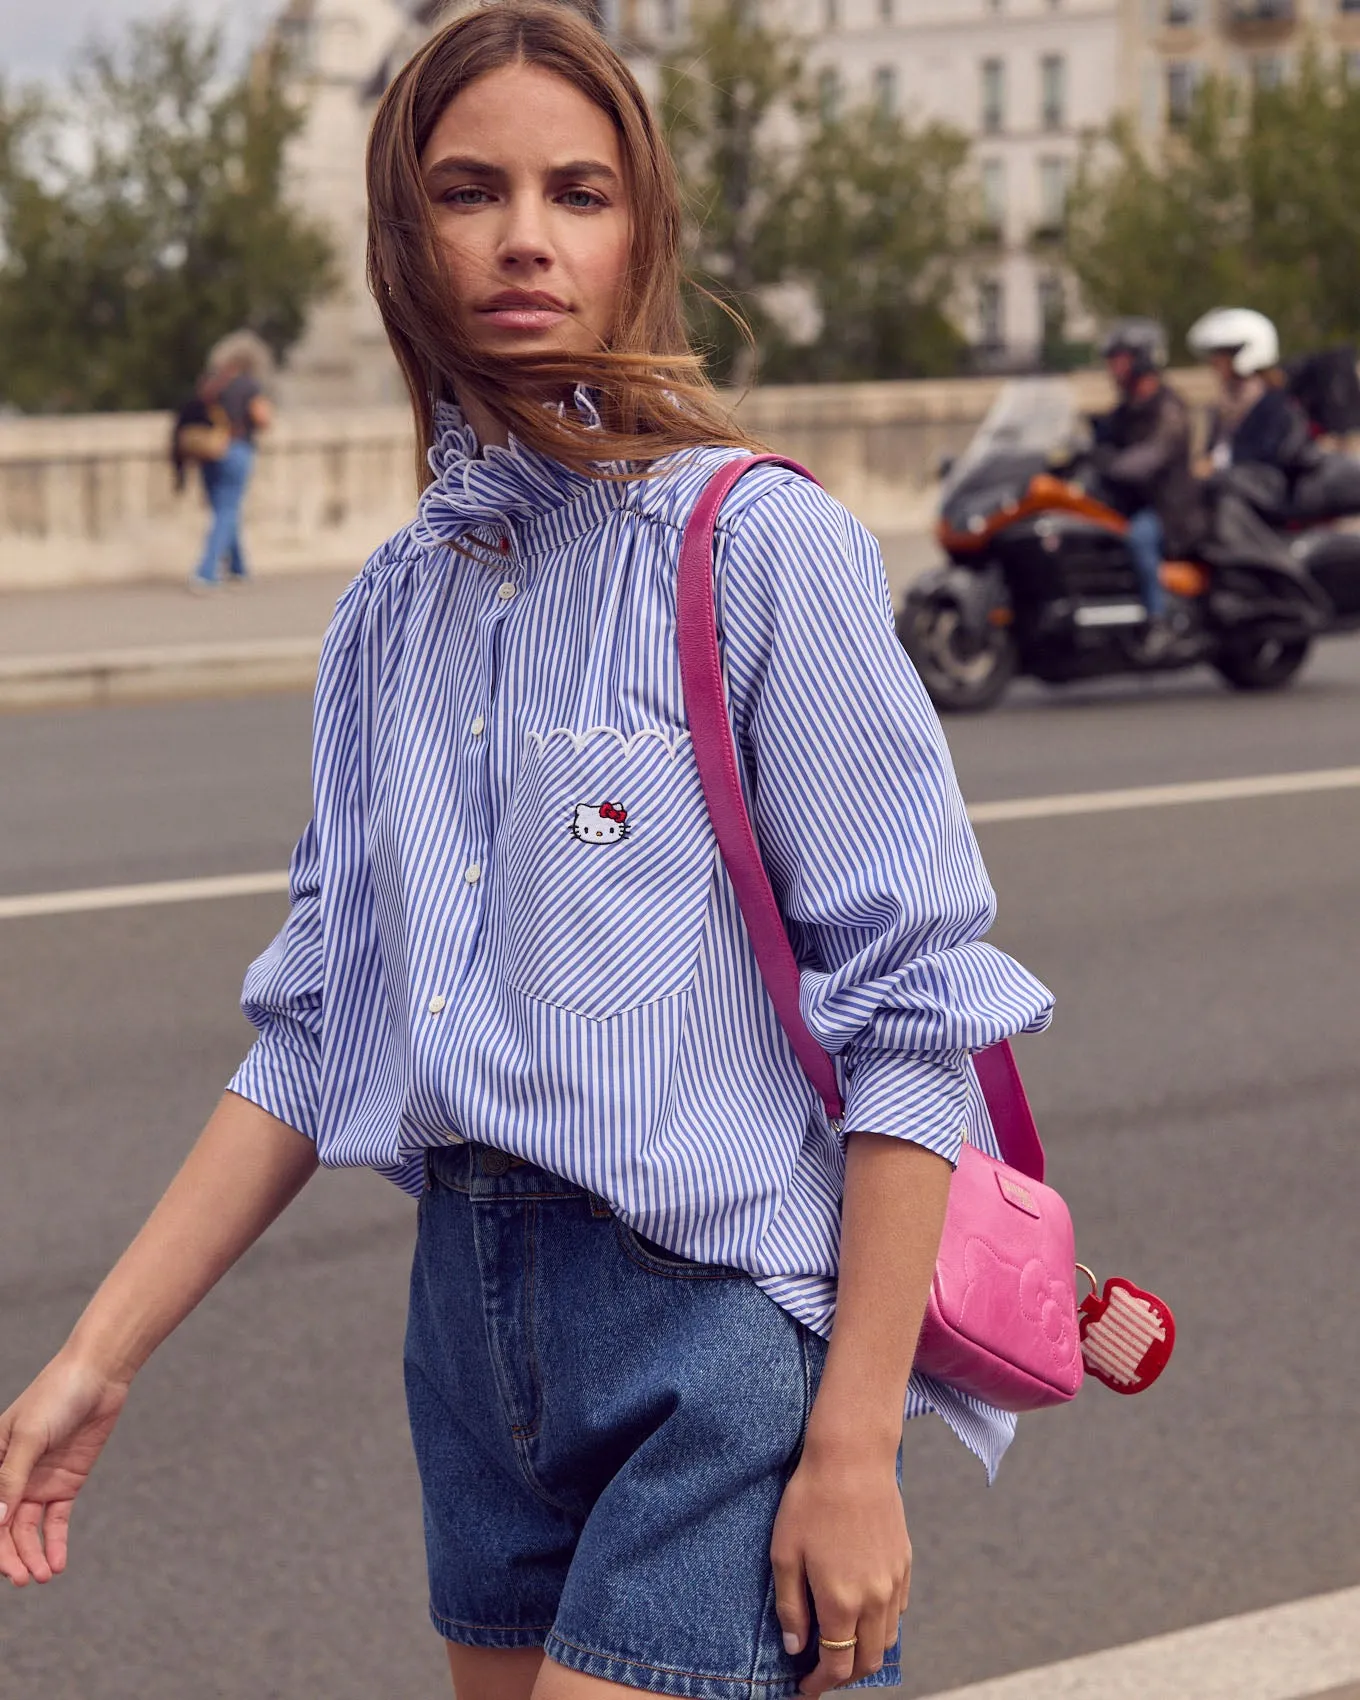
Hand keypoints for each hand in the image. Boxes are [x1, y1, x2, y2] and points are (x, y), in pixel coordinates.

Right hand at [0, 1351, 130, 1585]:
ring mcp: (38, 1482)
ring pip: (29, 1530)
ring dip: (33, 1555)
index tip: (2, 1567)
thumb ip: (11, 1478)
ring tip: (44, 1577)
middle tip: (25, 1579)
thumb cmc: (55, 1396)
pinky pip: (56, 1521)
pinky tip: (58, 1563)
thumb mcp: (29, 1436)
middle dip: (11, 1557)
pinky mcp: (66, 1484)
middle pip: (6, 1528)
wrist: (99, 1376)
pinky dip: (55, 1543)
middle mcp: (11, 1478)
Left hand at [770, 1444, 909, 1695]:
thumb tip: (796, 1648)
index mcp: (842, 1601)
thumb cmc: (809, 1502)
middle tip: (821, 1673)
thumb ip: (791, 1607)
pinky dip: (881, 1625)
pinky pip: (898, 1610)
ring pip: (888, 1639)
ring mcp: (894, 1581)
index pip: (837, 1664)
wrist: (852, 1458)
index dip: (820, 1684)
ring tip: (840, 1645)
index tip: (804, 1688)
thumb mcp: (785, 1554)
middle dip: (845, 1676)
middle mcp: (874, 1599)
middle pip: (868, 1660)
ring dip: (866, 1652)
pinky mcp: (905, 1562)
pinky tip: (860, 1613)